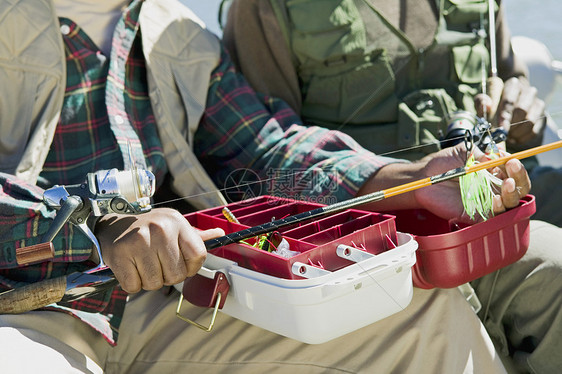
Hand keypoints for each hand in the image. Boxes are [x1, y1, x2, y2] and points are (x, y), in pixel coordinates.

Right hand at [95, 208, 224, 292]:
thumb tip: (220, 233)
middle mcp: (160, 229)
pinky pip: (134, 286)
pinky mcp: (120, 255)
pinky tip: (130, 267)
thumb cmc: (148, 230)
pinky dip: (132, 283)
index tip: (180, 264)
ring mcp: (139, 242)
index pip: (198, 256)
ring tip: (143, 264)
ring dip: (149, 281)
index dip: (191, 268)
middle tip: (157, 263)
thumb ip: (196, 236)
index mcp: (177, 223)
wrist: (112, 227)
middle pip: (177, 276)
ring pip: (155, 284)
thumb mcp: (173, 226)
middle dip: (167, 276)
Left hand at [413, 144, 530, 222]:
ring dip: (513, 193)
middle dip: (520, 177)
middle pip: (518, 187)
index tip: (509, 158)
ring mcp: (486, 202)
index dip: (515, 165)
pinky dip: (498, 208)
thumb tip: (494, 158)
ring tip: (507, 183)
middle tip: (512, 167)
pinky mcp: (476, 214)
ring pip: (510, 202)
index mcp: (493, 172)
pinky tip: (496, 199)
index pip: (513, 171)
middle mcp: (493, 187)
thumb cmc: (443, 165)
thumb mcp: (462, 152)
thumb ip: (478, 153)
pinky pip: (493, 215)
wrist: (424, 179)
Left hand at [475, 77, 545, 148]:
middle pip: (522, 110)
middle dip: (511, 125)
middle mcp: (528, 92)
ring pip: (530, 121)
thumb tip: (487, 105)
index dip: (505, 115)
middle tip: (502, 133)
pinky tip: (514, 138)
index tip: (500, 127)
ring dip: (516, 132)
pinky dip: (523, 138)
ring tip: (507, 136)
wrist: (510, 106)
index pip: (510, 100)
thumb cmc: (494, 104)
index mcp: (513, 85)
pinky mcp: (543, 116)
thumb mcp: (484, 101)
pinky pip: (534, 130)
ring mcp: (538, 104)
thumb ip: (481, 101)